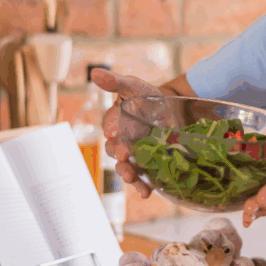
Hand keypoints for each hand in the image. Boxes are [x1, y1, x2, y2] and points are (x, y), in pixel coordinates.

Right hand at [90, 68, 168, 198]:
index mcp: (115, 121)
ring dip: (128, 174)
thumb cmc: (146, 97)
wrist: (170, 110)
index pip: (110, 125)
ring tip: (132, 177)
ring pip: (126, 167)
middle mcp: (120, 141)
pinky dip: (143, 186)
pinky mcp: (147, 165)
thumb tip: (95, 73)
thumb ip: (116, 82)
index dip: (112, 128)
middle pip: (115, 150)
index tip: (114, 131)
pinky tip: (147, 193)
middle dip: (120, 154)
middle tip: (125, 155)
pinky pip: (142, 178)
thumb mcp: (134, 86)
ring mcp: (134, 156)